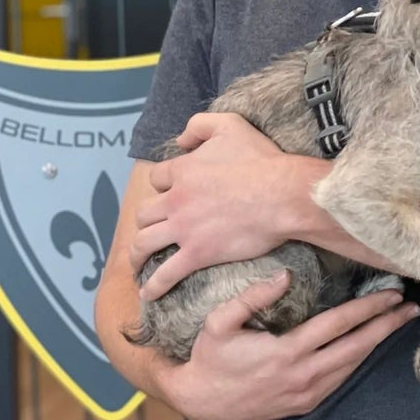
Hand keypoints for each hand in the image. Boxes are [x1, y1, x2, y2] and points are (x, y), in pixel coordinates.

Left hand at [130, 112, 319, 299]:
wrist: (281, 194)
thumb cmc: (261, 159)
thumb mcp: (230, 125)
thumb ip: (200, 125)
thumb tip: (180, 139)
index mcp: (182, 170)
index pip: (157, 178)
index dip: (163, 185)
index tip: (170, 193)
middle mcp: (176, 200)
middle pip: (144, 213)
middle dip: (145, 221)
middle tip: (151, 229)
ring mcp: (184, 229)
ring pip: (144, 243)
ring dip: (137, 254)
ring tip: (137, 263)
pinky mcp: (197, 254)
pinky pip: (166, 274)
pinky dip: (153, 285)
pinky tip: (148, 293)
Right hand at [153, 272, 419, 419]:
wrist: (202, 403)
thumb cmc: (210, 357)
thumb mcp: (219, 322)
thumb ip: (251, 296)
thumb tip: (284, 275)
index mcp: (287, 352)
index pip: (338, 325)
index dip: (368, 308)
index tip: (391, 294)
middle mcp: (304, 376)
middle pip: (357, 347)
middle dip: (386, 325)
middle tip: (411, 308)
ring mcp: (307, 393)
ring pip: (353, 365)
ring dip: (378, 342)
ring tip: (398, 322)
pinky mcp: (305, 404)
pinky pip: (341, 379)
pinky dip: (359, 359)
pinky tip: (370, 345)